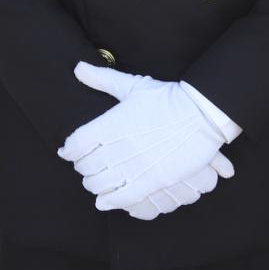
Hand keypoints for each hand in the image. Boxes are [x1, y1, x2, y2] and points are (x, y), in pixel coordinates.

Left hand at [59, 63, 238, 218]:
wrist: (200, 114)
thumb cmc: (167, 98)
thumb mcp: (133, 86)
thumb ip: (103, 79)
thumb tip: (78, 68)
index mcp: (111, 123)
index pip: (76, 143)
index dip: (69, 150)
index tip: (68, 152)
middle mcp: (118, 147)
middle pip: (85, 167)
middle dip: (83, 168)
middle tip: (86, 167)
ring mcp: (134, 166)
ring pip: (100, 184)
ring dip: (94, 185)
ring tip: (96, 182)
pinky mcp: (151, 181)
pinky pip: (121, 198)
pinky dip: (109, 201)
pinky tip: (104, 201)